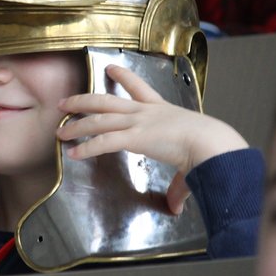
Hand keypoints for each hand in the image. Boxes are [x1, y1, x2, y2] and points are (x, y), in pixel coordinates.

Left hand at [56, 65, 247, 213]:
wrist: (214, 144)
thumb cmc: (211, 149)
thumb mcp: (193, 160)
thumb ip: (179, 186)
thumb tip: (177, 206)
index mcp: (162, 110)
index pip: (139, 88)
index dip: (124, 76)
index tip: (111, 68)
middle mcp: (146, 112)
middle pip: (106, 101)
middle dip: (83, 100)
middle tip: (66, 101)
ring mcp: (139, 122)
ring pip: (99, 120)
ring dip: (77, 125)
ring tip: (61, 130)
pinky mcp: (135, 137)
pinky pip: (103, 141)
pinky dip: (86, 148)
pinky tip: (73, 153)